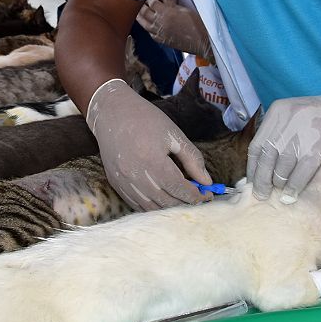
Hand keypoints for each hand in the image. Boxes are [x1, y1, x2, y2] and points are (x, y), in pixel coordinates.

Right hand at [86, 78, 211, 210]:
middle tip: (197, 197)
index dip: (196, 196)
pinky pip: (136, 205)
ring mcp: (123, 182)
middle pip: (167, 202)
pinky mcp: (116, 184)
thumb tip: (206, 182)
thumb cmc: (146, 120)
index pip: (179, 189)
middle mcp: (136, 176)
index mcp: (153, 161)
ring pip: (152, 208)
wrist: (112, 113)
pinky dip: (152, 207)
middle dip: (185, 202)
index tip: (208, 195)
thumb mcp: (174, 135)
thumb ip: (192, 159)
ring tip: (181, 198)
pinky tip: (163, 199)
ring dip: (169, 207)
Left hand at [136, 0, 210, 57]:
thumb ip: (171, 3)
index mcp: (166, 12)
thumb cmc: (196, 24)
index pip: (152, 2)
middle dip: (141, 5)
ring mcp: (160, 33)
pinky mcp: (162, 41)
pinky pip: (150, 33)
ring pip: (144, 23)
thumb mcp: (184, 9)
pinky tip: (147, 25)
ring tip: (138, 11)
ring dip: (140, 16)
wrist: (200, 42)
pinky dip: (147, 28)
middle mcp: (160, 22)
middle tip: (138, 0)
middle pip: (144, 12)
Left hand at [247, 84, 320, 203]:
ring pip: (283, 165)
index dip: (253, 167)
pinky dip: (294, 186)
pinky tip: (292, 194)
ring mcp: (303, 132)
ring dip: (279, 183)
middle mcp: (287, 120)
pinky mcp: (319, 144)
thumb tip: (261, 164)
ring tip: (279, 194)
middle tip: (261, 194)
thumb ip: (279, 134)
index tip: (252, 182)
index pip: (257, 145)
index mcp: (278, 112)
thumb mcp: (295, 116)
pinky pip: (301, 171)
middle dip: (262, 179)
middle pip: (266, 157)